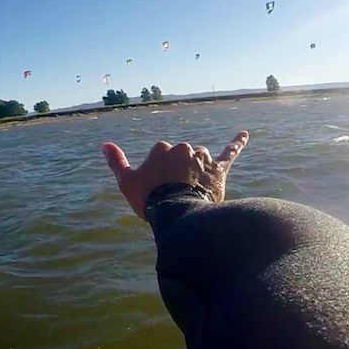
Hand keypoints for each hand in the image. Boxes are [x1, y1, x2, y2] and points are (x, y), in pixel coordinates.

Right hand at [102, 131, 248, 218]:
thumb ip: (116, 162)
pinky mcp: (218, 169)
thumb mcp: (126, 182)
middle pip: (179, 157)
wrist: (179, 212)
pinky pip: (229, 153)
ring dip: (196, 170)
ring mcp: (202, 157)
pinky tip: (244, 135)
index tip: (157, 189)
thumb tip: (104, 144)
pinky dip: (236, 144)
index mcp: (162, 148)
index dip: (157, 174)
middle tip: (173, 193)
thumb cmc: (150, 198)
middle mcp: (183, 147)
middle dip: (177, 172)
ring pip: (199, 159)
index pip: (159, 156)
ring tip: (191, 191)